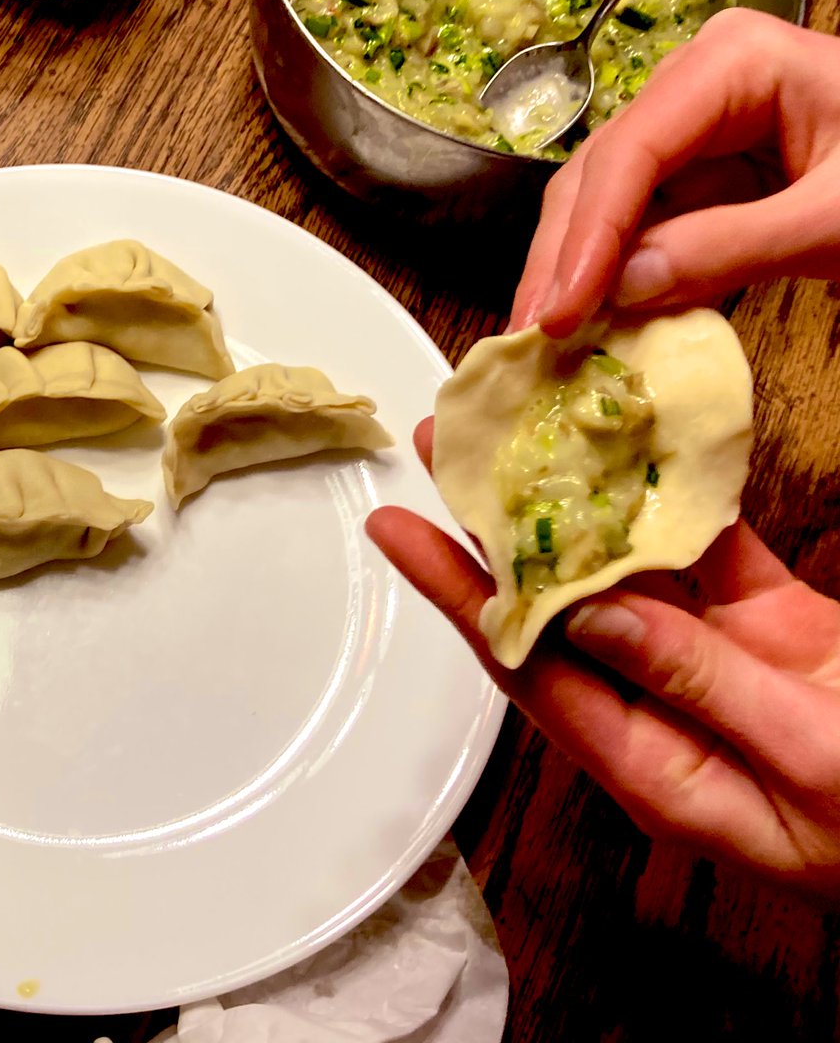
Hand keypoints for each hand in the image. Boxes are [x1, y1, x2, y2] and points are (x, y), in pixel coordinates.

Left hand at [367, 419, 839, 900]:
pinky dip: (678, 503)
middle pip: (556, 604)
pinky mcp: (767, 628)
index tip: (396, 525)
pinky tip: (642, 450)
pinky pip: (708, 557)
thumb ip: (695, 683)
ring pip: (623, 568)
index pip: (525, 661)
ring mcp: (712, 662)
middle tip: (450, 444)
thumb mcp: (803, 761)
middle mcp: (659, 705)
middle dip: (496, 525)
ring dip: (575, 502)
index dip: (454, 590)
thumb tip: (589, 613)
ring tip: (523, 433)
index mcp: (647, 761)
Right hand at [511, 9, 839, 336]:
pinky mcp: (696, 182)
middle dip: (561, 260)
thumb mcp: (839, 217)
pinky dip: (614, 281)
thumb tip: (621, 290)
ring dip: (576, 275)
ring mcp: (690, 136)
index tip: (556, 314)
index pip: (632, 151)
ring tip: (546, 340)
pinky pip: (638, 232)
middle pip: (598, 176)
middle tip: (529, 335)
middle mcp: (694, 89)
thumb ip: (731, 248)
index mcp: (733, 64)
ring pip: (603, 207)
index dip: (586, 238)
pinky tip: (591, 323)